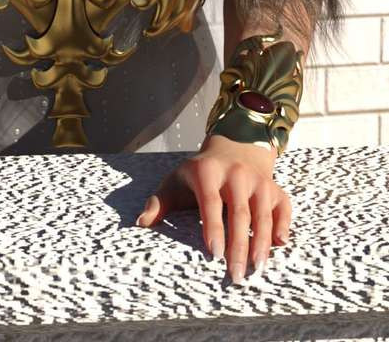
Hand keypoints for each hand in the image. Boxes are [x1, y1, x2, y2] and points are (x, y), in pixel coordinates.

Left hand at [134, 134, 290, 282]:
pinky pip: (283, 210)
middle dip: (239, 247)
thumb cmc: (199, 174)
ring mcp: (259, 181)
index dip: (214, 228)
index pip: (212, 202)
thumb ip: (159, 202)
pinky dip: (283, 227)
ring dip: (261, 244)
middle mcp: (236, 174)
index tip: (214, 255)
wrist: (233, 150)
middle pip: (240, 214)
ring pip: (263, 216)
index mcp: (207, 172)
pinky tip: (280, 245)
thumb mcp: (176, 182)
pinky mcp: (276, 190)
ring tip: (256, 270)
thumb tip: (141, 223)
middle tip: (235, 276)